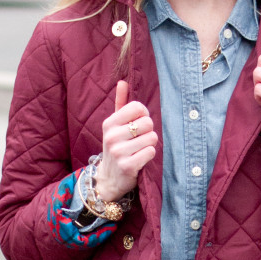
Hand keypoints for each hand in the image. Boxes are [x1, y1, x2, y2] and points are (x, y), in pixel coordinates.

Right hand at [96, 80, 157, 200]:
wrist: (108, 178)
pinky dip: (150, 155)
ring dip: (150, 144)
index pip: (137, 107)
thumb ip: (120, 103)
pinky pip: (151, 152)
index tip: (139, 122)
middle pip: (148, 122)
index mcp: (109, 123)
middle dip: (149, 130)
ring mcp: (118, 152)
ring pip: (152, 138)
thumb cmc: (116, 146)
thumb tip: (122, 81)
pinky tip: (141, 159)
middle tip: (141, 138)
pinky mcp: (127, 166)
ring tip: (140, 149)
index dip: (144, 114)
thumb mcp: (115, 125)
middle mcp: (111, 136)